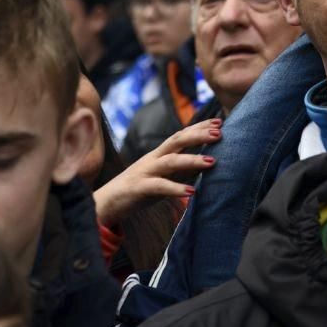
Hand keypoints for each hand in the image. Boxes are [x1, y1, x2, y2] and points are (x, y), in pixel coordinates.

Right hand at [94, 119, 223, 225]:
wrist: (105, 204)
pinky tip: (191, 193)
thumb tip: (206, 166)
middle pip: (176, 140)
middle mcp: (153, 159)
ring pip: (170, 161)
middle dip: (198, 135)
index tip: (220, 121)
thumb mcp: (162, 178)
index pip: (181, 135)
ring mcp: (145, 172)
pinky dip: (175, 189)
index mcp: (158, 154)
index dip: (199, 127)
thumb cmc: (138, 190)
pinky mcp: (139, 188)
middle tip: (220, 133)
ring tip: (212, 162)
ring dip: (192, 160)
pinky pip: (159, 187)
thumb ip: (180, 171)